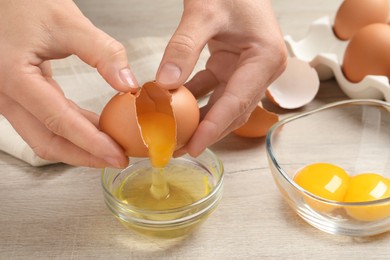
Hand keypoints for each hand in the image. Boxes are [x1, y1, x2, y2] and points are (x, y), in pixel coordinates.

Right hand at [0, 0, 138, 166]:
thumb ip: (102, 52)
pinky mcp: (18, 97)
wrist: (2, 0)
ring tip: (110, 149)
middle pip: (47, 141)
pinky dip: (70, 131)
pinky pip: (44, 123)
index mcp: (14, 77)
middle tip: (116, 160)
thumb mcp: (67, 22)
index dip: (91, 143)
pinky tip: (94, 129)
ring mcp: (9, 99)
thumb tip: (128, 84)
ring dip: (78, 147)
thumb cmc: (25, 4)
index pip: (59, 122)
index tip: (117, 155)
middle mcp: (5, 95)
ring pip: (43, 137)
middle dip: (84, 155)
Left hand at [156, 0, 287, 156]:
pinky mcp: (232, 67)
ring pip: (222, 105)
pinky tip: (174, 107)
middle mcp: (261, 70)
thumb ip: (183, 47)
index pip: (237, 102)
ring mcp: (247, 70)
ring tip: (175, 135)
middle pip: (232, 111)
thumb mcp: (204, 12)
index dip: (214, 127)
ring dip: (199, 120)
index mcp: (265, 58)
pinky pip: (213, 90)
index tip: (194, 146)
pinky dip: (194, 99)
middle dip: (206, 132)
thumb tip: (165, 84)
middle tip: (179, 148)